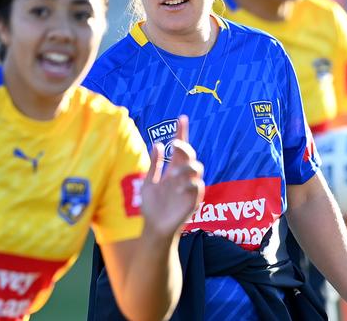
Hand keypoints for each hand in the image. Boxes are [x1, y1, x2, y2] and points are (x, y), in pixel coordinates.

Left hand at [140, 115, 204, 237]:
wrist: (154, 228)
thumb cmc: (151, 206)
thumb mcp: (149, 182)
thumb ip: (154, 165)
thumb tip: (157, 144)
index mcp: (172, 170)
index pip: (180, 148)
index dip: (181, 132)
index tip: (182, 118)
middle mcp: (183, 176)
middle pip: (190, 155)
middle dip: (184, 147)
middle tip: (174, 146)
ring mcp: (189, 188)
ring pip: (197, 168)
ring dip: (185, 168)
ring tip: (172, 176)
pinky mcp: (194, 200)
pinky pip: (197, 187)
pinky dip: (188, 185)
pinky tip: (177, 189)